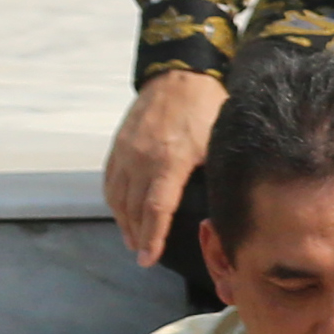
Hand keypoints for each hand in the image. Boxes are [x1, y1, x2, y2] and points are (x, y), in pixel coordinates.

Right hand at [103, 66, 222, 267]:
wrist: (180, 75)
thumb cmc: (207, 107)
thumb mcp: (218, 141)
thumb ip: (214, 172)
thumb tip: (223, 204)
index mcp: (169, 160)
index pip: (155, 209)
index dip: (152, 236)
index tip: (149, 258)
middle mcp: (141, 158)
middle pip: (132, 207)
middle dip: (137, 235)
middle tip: (143, 254)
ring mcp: (126, 151)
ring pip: (117, 196)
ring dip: (123, 221)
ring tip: (133, 239)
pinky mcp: (118, 145)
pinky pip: (110, 180)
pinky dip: (114, 200)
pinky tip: (122, 211)